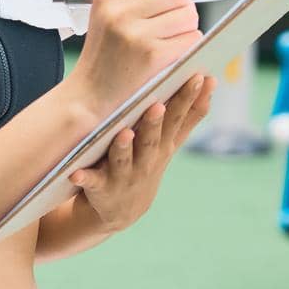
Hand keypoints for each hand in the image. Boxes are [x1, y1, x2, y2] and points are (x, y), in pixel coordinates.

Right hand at [66, 0, 203, 119]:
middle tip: (174, 20)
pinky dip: (189, 44)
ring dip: (189, 26)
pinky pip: (190, 39)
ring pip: (189, 15)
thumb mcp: (111, 12)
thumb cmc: (104, 52)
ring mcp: (135, 34)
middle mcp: (119, 11)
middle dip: (184, 5)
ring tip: (172, 36)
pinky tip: (173, 51)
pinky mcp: (151, 57)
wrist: (89, 95)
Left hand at [66, 71, 216, 233]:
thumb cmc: (147, 163)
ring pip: (123, 160)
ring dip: (123, 148)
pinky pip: (91, 182)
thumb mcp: (170, 142)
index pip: (177, 119)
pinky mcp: (101, 188)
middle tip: (157, 105)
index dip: (187, 99)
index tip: (199, 77)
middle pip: (151, 140)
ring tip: (123, 134)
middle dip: (154, 124)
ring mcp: (124, 176)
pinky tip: (76, 173)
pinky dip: (85, 178)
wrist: (121, 212)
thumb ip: (190, 115)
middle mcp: (146, 161)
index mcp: (162, 145)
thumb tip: (212, 80)